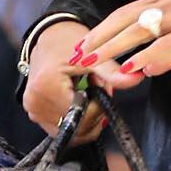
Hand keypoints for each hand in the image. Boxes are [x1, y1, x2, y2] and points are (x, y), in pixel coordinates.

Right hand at [22, 18, 106, 139]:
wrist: (46, 39)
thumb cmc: (66, 43)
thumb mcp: (90, 55)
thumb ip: (113, 71)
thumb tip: (137, 78)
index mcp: (46, 87)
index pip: (84, 115)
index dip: (100, 104)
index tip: (100, 82)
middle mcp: (35, 103)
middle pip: (78, 127)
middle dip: (95, 111)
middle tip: (95, 86)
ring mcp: (33, 112)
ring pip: (73, 132)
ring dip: (87, 116)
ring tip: (85, 90)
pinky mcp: (35, 115)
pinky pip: (64, 128)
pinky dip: (77, 117)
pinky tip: (77, 98)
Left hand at [68, 0, 170, 91]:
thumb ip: (170, 36)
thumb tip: (148, 61)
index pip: (127, 11)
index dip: (103, 27)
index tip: (84, 42)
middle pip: (127, 18)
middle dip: (100, 37)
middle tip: (79, 55)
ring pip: (142, 29)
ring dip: (116, 46)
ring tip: (97, 63)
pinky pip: (170, 43)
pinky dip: (151, 55)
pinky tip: (136, 68)